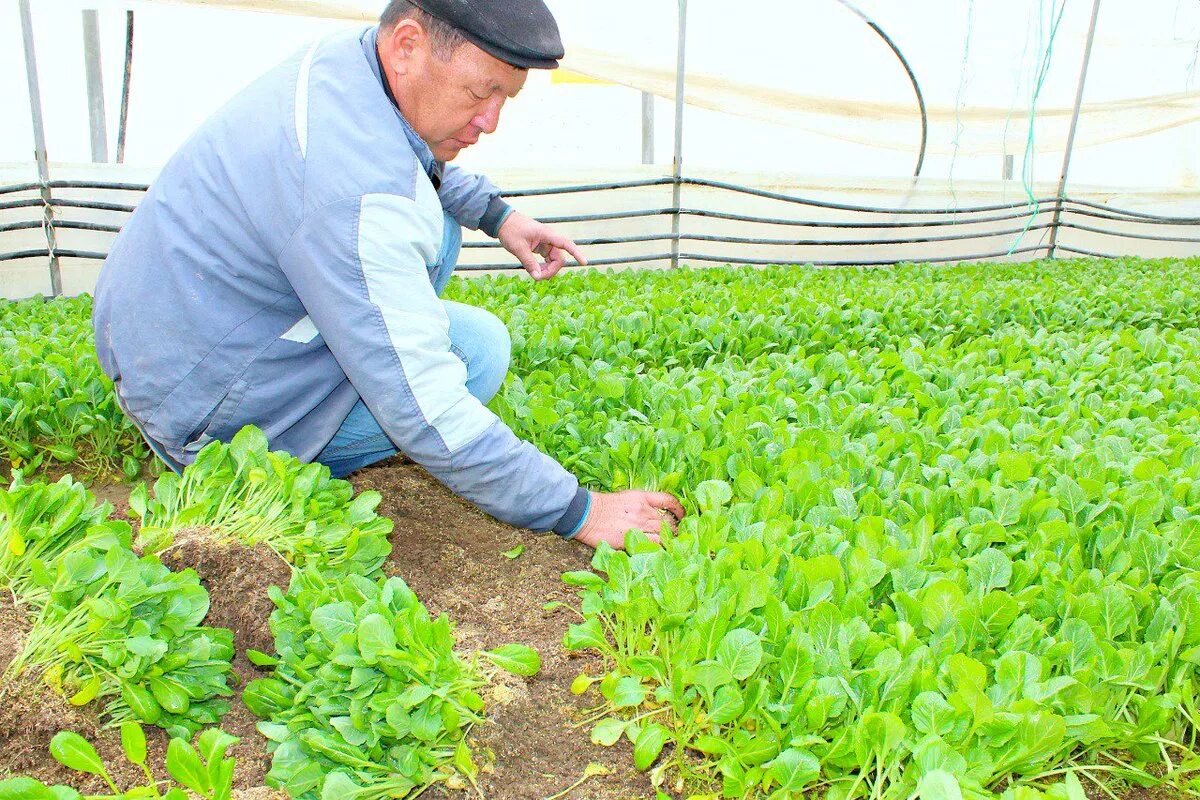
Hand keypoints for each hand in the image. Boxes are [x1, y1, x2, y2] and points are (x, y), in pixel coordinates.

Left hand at [498, 210, 586, 279]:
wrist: (502, 222)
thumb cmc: (510, 230)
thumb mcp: (518, 247)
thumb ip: (528, 262)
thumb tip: (537, 277)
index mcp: (546, 234)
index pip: (566, 244)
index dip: (576, 253)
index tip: (584, 263)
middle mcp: (549, 239)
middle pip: (559, 258)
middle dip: (551, 270)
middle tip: (537, 277)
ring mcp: (546, 244)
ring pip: (554, 261)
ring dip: (547, 270)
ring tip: (534, 273)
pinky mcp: (541, 248)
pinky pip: (547, 260)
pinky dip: (543, 267)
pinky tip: (534, 270)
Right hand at [572, 490, 686, 549]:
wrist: (585, 513)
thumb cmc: (600, 507)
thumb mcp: (623, 498)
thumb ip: (639, 505)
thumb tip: (651, 515)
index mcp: (642, 497)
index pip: (668, 500)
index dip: (679, 508)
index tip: (682, 515)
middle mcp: (644, 509)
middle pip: (668, 521)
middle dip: (674, 529)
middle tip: (674, 537)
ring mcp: (639, 524)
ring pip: (664, 533)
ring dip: (669, 540)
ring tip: (668, 547)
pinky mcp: (633, 537)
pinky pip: (655, 544)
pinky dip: (660, 548)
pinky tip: (660, 552)